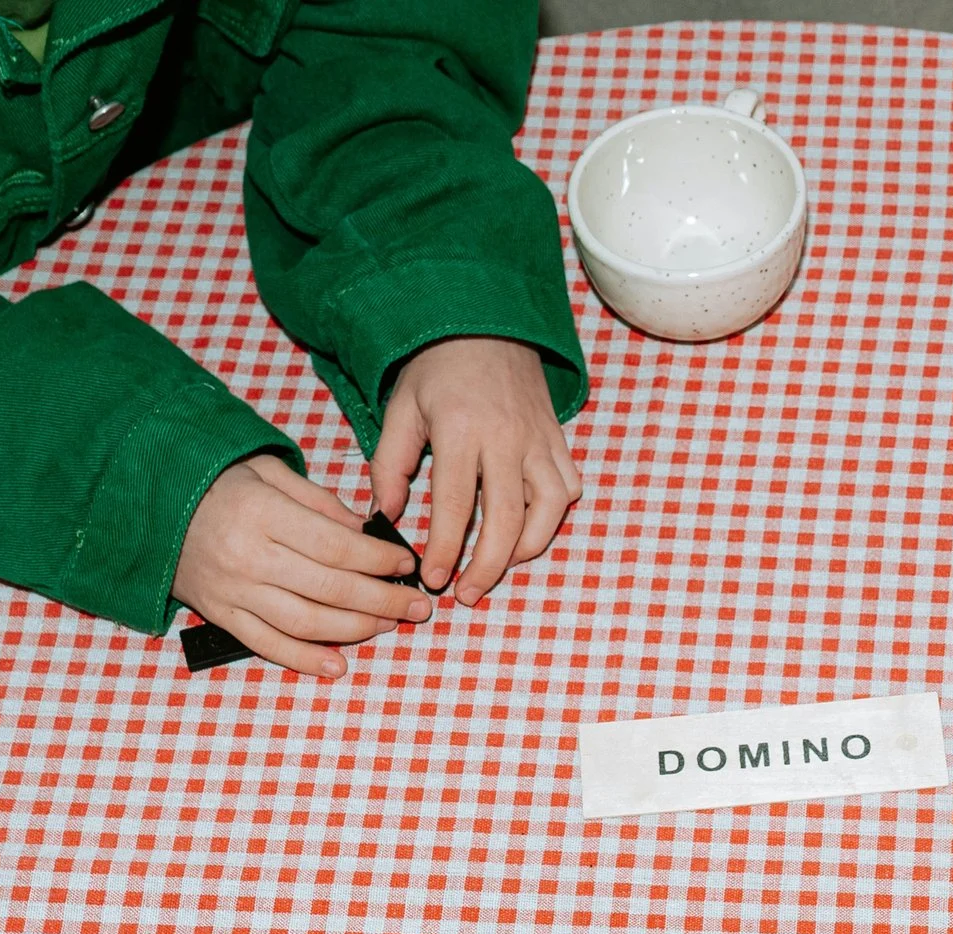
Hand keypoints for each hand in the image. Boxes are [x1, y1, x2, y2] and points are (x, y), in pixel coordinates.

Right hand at [173, 454, 431, 678]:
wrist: (148, 507)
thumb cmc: (216, 484)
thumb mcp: (266, 471)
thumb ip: (317, 501)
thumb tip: (364, 532)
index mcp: (263, 514)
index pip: (335, 546)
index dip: (377, 560)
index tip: (406, 565)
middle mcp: (249, 557)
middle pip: (330, 588)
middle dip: (382, 600)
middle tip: (418, 606)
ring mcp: (234, 592)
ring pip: (306, 622)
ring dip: (355, 629)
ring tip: (389, 626)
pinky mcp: (222, 615)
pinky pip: (268, 645)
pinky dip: (305, 659)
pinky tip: (339, 664)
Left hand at [372, 338, 581, 606]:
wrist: (484, 322)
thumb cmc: (436, 368)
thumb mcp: (400, 408)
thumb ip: (390, 465)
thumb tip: (384, 517)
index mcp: (461, 429)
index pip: (455, 504)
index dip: (444, 548)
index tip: (433, 579)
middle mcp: (507, 437)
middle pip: (507, 518)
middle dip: (487, 565)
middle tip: (467, 593)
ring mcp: (540, 439)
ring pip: (549, 509)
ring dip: (526, 547)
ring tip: (499, 566)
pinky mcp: (558, 439)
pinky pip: (568, 489)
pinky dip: (552, 516)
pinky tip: (527, 529)